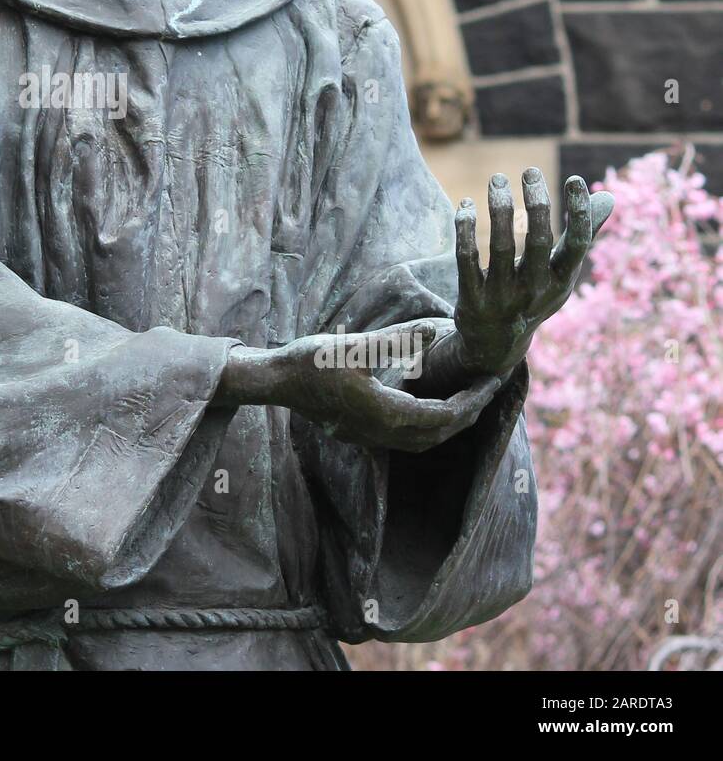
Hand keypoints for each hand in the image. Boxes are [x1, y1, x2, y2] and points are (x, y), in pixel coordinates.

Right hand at [215, 320, 500, 452]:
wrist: (276, 381)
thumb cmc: (311, 360)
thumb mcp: (355, 344)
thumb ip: (397, 339)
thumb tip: (437, 329)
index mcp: (385, 413)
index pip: (446, 415)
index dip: (475, 400)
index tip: (494, 380)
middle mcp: (382, 432)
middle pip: (441, 432)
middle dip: (471, 411)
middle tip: (492, 387)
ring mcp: (371, 437)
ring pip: (426, 440)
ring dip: (452, 422)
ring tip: (471, 398)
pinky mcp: (363, 434)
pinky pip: (409, 438)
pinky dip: (431, 424)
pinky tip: (432, 406)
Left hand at [453, 169, 613, 378]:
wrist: (497, 344)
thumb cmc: (535, 295)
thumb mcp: (562, 272)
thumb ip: (584, 234)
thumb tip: (611, 197)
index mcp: (562, 281)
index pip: (578, 245)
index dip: (579, 212)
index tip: (574, 179)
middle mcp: (535, 290)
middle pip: (539, 242)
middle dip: (537, 204)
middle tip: (531, 171)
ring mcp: (503, 296)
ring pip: (501, 247)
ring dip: (500, 209)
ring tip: (497, 179)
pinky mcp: (472, 298)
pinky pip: (467, 259)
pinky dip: (465, 230)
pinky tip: (465, 205)